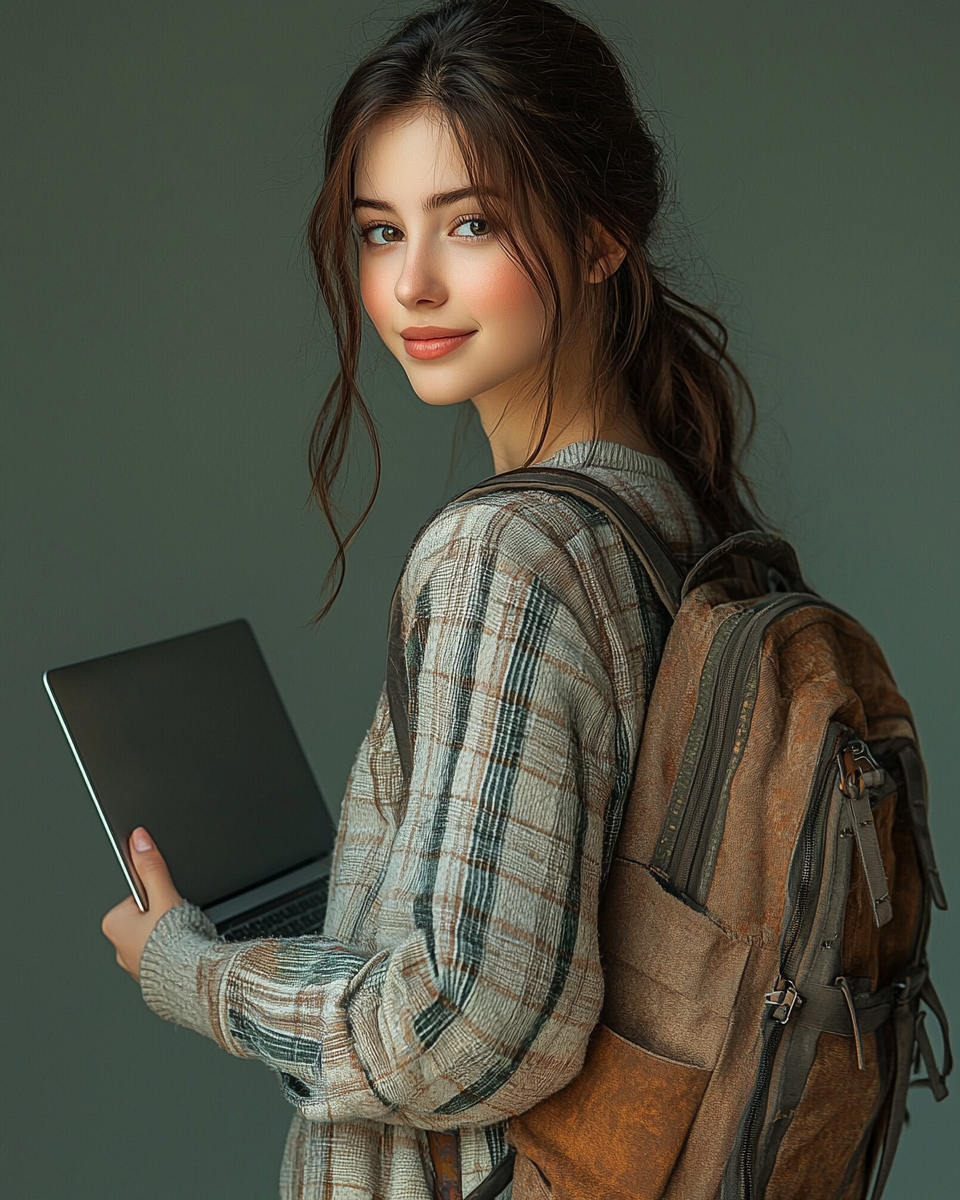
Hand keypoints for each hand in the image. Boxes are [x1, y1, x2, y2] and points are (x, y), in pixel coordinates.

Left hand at [101, 828, 181, 982]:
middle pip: (146, 916)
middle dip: (164, 915)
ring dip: (170, 934)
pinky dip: (173, 952)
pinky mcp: (150, 978)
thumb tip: (139, 840)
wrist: (190, 981)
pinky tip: (184, 952)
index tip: (167, 902)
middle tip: (178, 919)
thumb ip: (151, 867)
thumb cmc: (174, 943)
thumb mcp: (163, 895)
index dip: (157, 896)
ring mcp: (133, 965)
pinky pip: (161, 956)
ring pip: (155, 936)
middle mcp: (118, 947)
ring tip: (184, 937)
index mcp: (114, 925)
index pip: (138, 896)